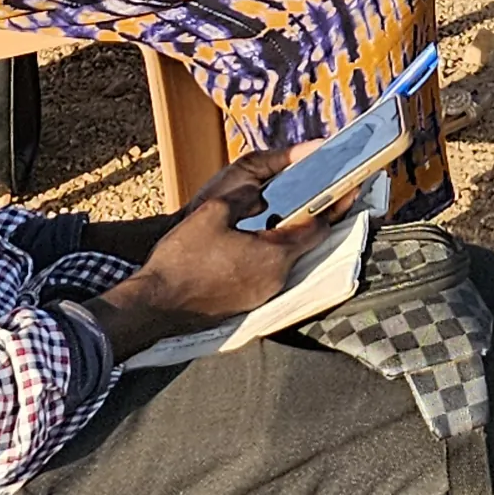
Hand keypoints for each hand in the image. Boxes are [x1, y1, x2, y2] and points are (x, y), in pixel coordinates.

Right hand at [105, 153, 337, 332]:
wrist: (152, 306)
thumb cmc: (181, 259)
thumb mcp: (214, 212)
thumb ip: (247, 196)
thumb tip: (264, 189)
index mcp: (274, 256)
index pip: (318, 228)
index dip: (329, 205)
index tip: (340, 188)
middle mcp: (276, 280)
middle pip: (303, 245)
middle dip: (304, 221)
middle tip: (303, 197)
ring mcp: (260, 296)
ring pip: (283, 261)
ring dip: (282, 239)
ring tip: (272, 217)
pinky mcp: (245, 305)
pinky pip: (266, 275)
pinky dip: (265, 257)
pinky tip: (248, 243)